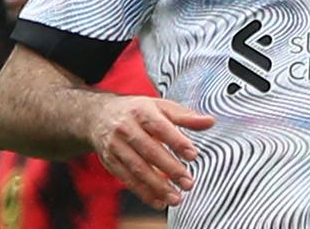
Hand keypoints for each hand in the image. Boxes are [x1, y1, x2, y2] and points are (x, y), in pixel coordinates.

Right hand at [91, 95, 215, 209]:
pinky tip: (159, 201)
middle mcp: (126, 128)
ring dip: (157, 186)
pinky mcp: (110, 161)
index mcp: (142, 111)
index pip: (161, 127)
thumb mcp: (161, 107)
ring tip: (176, 198)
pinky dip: (143, 192)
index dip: (177, 142)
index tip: (193, 155)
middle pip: (149, 150)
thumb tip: (210, 122)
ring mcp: (116, 146)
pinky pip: (127, 179)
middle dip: (170, 168)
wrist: (99, 115)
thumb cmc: (138, 111)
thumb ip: (186, 117)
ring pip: (137, 168)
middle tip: (188, 183)